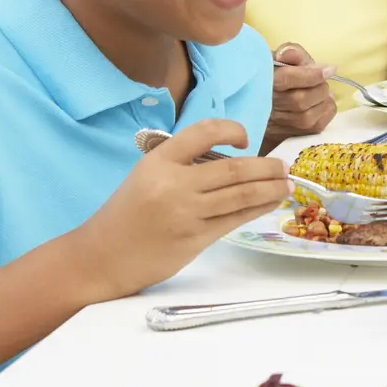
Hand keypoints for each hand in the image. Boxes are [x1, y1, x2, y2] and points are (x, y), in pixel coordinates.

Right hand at [66, 120, 290, 302]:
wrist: (100, 256)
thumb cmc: (127, 214)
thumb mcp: (146, 176)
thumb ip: (182, 165)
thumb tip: (233, 161)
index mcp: (158, 161)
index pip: (203, 132)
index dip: (231, 130)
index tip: (246, 139)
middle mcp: (173, 183)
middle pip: (234, 169)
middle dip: (266, 167)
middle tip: (284, 167)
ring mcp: (186, 212)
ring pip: (241, 195)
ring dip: (270, 188)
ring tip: (286, 185)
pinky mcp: (195, 238)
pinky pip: (235, 218)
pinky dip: (257, 208)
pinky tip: (270, 202)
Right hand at [267, 43, 335, 144]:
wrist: (262, 103)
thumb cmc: (274, 76)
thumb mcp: (278, 58)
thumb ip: (288, 53)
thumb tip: (290, 53)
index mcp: (262, 83)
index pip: (286, 79)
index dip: (311, 74)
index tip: (329, 69)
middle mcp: (267, 107)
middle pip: (301, 99)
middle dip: (318, 86)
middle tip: (319, 80)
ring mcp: (278, 125)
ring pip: (310, 114)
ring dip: (322, 100)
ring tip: (318, 92)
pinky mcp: (290, 136)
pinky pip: (317, 125)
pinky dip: (325, 111)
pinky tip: (320, 104)